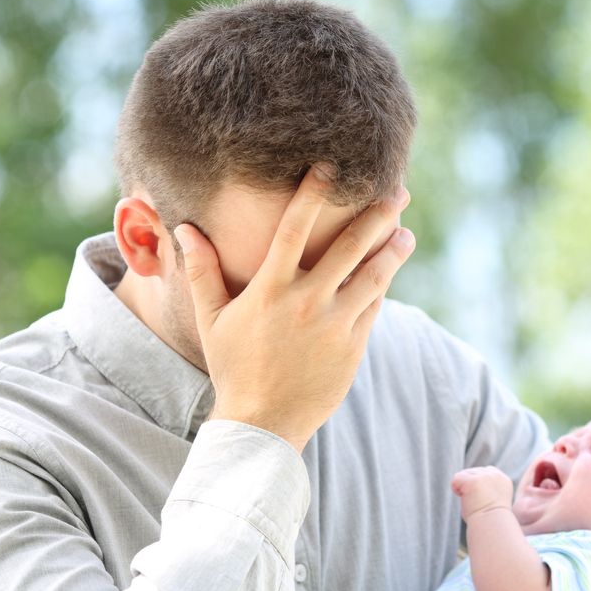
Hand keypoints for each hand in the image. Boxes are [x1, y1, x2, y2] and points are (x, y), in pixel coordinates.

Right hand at [176, 165, 413, 453]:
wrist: (263, 423)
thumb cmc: (234, 368)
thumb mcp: (212, 320)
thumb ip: (202, 271)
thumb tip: (185, 228)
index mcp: (270, 290)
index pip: (293, 230)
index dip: (313, 195)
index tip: (330, 167)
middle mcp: (306, 303)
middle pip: (349, 247)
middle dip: (376, 215)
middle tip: (397, 190)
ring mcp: (334, 325)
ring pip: (373, 276)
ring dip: (392, 249)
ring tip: (405, 230)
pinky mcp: (353, 347)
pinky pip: (373, 307)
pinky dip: (383, 284)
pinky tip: (390, 267)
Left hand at [451, 466, 513, 519]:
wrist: (491, 527)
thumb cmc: (489, 520)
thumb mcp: (492, 500)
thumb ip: (485, 488)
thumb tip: (468, 486)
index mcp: (502, 479)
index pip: (484, 472)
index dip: (478, 486)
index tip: (484, 501)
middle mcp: (495, 474)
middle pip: (472, 472)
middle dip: (470, 487)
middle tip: (479, 504)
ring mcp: (484, 476)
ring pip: (463, 475)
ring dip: (464, 490)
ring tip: (475, 503)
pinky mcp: (473, 480)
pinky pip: (456, 479)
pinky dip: (456, 490)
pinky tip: (466, 499)